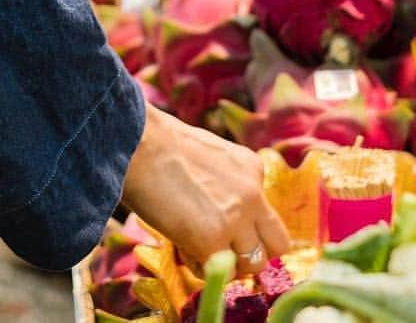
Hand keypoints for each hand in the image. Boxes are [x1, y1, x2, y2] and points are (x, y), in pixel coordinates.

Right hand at [120, 103, 289, 271]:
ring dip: (228, 263)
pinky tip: (181, 248)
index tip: (223, 225)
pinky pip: (218, 272)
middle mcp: (252, 193)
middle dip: (253, 252)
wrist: (138, 143)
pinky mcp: (211, 241)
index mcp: (252, 166)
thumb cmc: (158, 143)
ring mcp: (235, 219)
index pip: (266, 212)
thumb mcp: (208, 154)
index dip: (245, 225)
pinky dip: (200, 267)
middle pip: (277, 244)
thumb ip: (225, 181)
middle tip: (223, 248)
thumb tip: (217, 207)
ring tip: (198, 247)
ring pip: (253, 265)